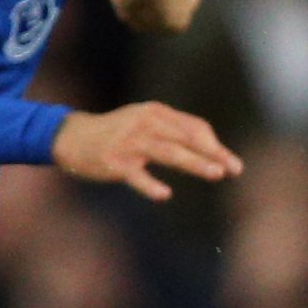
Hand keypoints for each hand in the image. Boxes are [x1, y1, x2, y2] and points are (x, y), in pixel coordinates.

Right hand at [48, 101, 238, 201]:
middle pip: (186, 138)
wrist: (73, 138)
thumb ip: (176, 131)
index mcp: (156, 112)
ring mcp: (130, 143)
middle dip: (213, 153)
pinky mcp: (115, 163)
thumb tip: (213, 148)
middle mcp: (145, 123)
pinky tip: (165, 194)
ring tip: (216, 173)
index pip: (194, 127)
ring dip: (194, 163)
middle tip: (235, 169)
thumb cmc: (119, 133)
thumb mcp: (146, 122)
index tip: (231, 162)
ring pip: (168, 153)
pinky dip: (150, 185)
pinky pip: (136, 175)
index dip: (214, 144)